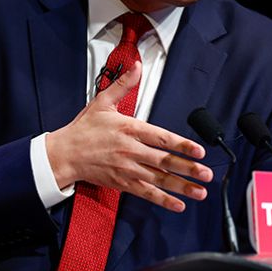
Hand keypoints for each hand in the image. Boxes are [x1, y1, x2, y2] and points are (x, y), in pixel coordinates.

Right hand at [44, 61, 212, 211]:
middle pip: (164, 161)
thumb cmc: (84, 129)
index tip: (199, 150)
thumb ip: (123, 84)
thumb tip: (136, 66)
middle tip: (207, 173)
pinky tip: (178, 205)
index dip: (182, 145)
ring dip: (181, 187)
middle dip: (188, 168)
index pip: (161, 138)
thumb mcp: (103, 102)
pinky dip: (162, 200)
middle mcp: (131, 150)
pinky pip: (146, 193)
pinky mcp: (122, 183)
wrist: (64, 154)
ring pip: (159, 179)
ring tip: (200, 192)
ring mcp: (127, 169)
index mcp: (129, 129)